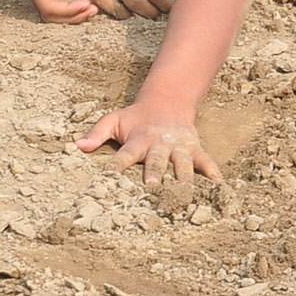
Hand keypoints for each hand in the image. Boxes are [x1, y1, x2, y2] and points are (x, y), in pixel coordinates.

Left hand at [76, 102, 218, 183]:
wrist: (167, 101)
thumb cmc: (135, 118)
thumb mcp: (114, 120)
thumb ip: (96, 133)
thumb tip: (77, 146)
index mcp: (138, 139)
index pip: (125, 155)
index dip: (117, 167)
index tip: (109, 180)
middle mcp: (159, 143)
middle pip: (156, 160)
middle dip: (155, 173)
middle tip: (153, 187)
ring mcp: (179, 146)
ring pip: (182, 163)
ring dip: (183, 178)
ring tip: (184, 193)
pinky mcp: (194, 148)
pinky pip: (205, 161)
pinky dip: (212, 172)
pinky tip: (219, 186)